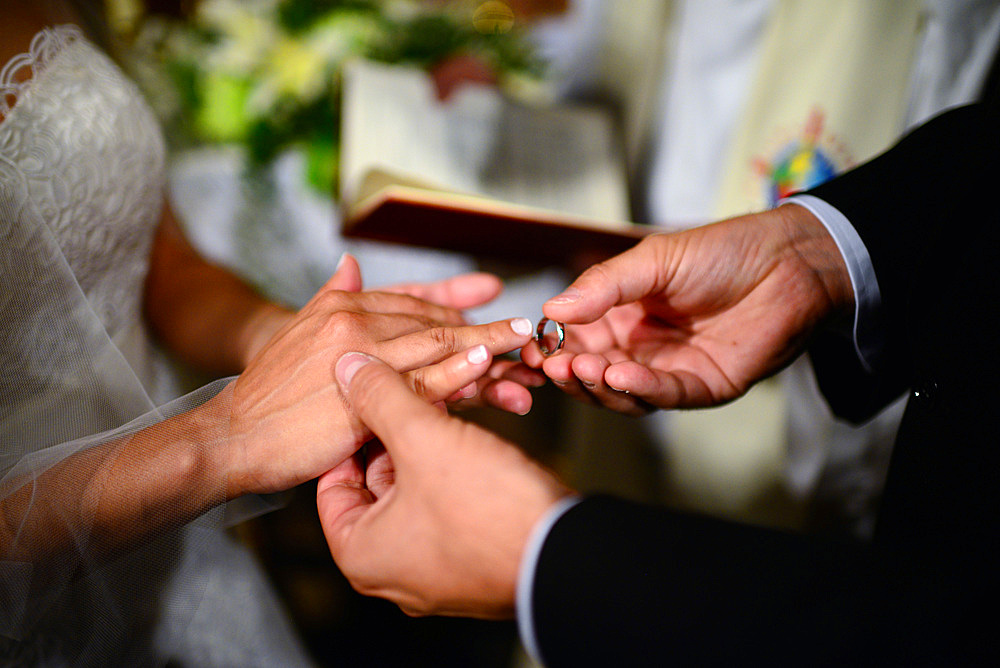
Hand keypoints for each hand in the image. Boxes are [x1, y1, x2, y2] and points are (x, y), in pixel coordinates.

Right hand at [213, 261, 536, 497]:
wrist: (232, 435)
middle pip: (433, 321)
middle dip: (482, 326)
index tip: (489, 310)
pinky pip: (420, 382)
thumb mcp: (296, 331)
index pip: (413, 303)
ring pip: (435, 346)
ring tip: (522, 342)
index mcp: (343, 306)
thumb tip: (351, 264)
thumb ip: (331, 296)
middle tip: (526, 328)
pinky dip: (456, 372)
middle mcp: (354, 321)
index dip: (455, 307)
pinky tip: (486, 365)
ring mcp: (360, 355)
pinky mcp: (363, 394)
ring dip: (484, 345)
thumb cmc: (267, 394)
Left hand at [317, 353, 570, 618]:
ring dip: (434, 440)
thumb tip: (349, 368)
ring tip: (450, 402)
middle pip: (377, 480)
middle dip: (400, 430)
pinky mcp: (470, 557)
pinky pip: (449, 500)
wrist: (570, 553)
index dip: (352, 430)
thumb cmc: (491, 512)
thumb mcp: (424, 439)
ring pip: (418, 485)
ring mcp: (433, 567)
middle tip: (414, 394)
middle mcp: (391, 569)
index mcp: (361, 552)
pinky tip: (475, 432)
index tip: (367, 400)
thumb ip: (380, 398)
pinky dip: (458, 464)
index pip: (332, 480)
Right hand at [521, 206, 853, 412]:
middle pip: (593, 374)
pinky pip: (664, 395)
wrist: (786, 262)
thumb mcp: (651, 260)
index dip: (553, 347)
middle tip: (552, 364)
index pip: (576, 340)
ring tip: (582, 368)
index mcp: (622, 316)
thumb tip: (551, 310)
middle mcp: (641, 348)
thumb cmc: (722, 252)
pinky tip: (619, 375)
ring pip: (622, 394)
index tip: (532, 349)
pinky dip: (639, 389)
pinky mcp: (702, 387)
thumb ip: (603, 286)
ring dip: (598, 385)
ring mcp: (670, 370)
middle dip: (570, 372)